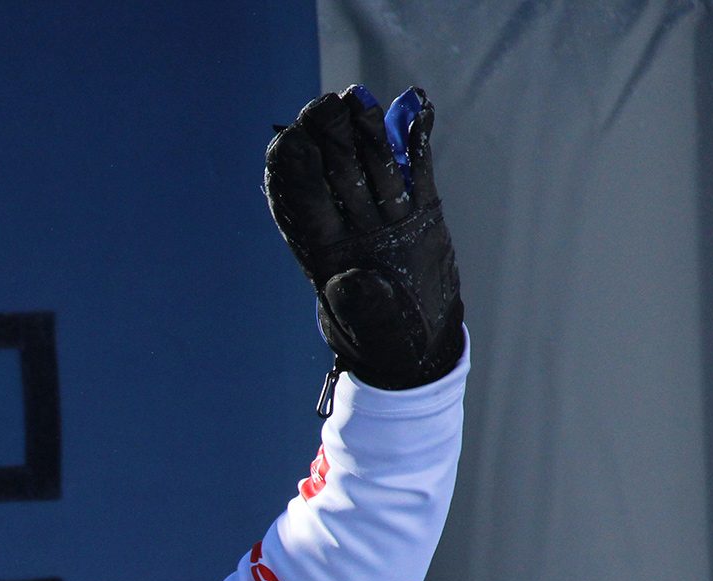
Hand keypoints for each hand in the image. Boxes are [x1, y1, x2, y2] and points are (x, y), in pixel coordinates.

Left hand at [265, 86, 462, 390]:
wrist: (415, 344)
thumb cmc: (381, 337)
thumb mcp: (369, 326)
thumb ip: (358, 303)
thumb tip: (350, 280)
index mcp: (323, 249)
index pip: (298, 196)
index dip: (292, 164)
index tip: (293, 137)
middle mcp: (348, 223)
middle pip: (333, 170)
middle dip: (329, 135)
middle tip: (332, 105)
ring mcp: (383, 213)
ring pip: (372, 163)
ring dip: (369, 130)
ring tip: (364, 103)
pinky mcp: (419, 210)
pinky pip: (416, 170)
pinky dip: (418, 139)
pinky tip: (420, 109)